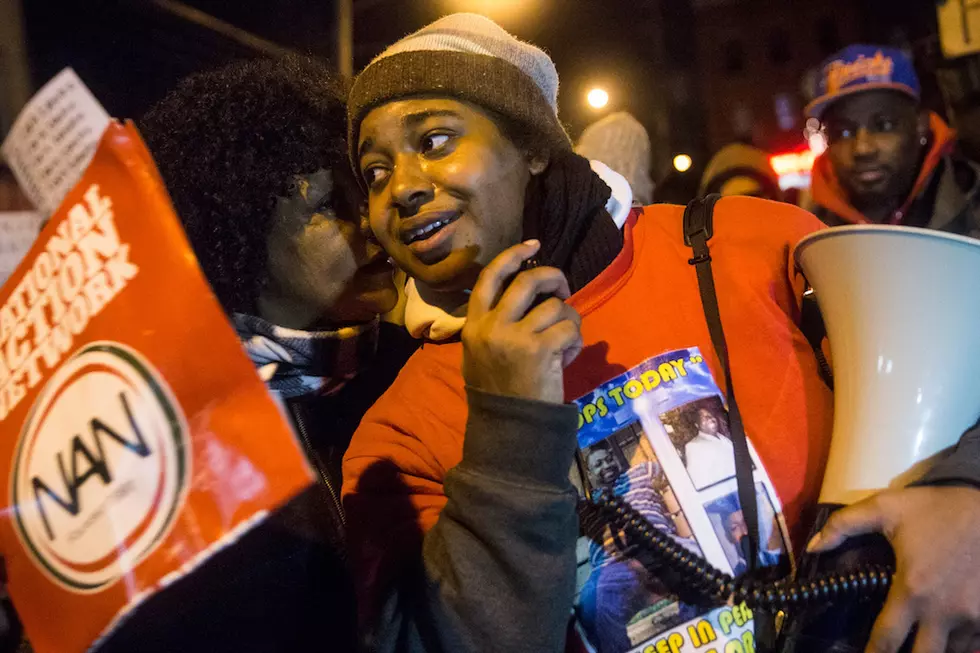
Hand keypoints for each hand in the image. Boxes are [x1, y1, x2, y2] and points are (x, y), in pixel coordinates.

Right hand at [462, 239, 582, 403]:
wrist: (509, 426)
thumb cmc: (499, 390)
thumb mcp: (481, 353)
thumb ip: (495, 322)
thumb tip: (528, 294)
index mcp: (473, 324)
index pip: (490, 277)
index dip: (512, 255)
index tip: (533, 244)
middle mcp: (491, 326)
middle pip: (528, 281)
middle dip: (553, 278)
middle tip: (564, 289)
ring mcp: (514, 336)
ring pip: (555, 306)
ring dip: (569, 320)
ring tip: (566, 341)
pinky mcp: (539, 349)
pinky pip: (569, 327)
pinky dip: (576, 340)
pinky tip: (568, 356)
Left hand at [808, 486, 979, 652]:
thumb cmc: (935, 508)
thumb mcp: (885, 507)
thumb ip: (844, 526)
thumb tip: (812, 548)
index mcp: (913, 590)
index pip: (887, 640)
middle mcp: (944, 612)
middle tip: (892, 650)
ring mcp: (974, 617)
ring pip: (951, 652)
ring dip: (934, 649)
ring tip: (918, 640)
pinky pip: (974, 643)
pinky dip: (960, 643)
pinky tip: (946, 634)